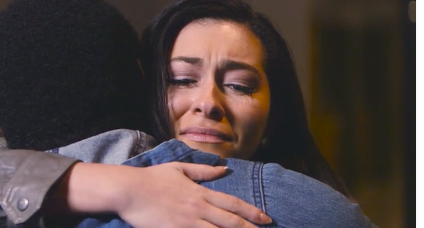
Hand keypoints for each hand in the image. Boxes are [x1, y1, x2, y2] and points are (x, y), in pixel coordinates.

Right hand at [112, 162, 271, 227]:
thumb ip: (203, 171)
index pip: (232, 203)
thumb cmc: (154, 178)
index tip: (265, 218)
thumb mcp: (180, 169)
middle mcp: (198, 208)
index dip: (251, 212)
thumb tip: (224, 169)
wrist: (130, 190)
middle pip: (230, 221)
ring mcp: (187, 223)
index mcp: (200, 193)